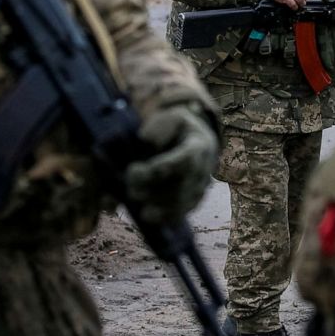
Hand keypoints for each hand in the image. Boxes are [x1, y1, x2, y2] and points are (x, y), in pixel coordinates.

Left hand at [125, 104, 217, 223]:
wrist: (195, 139)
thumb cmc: (177, 128)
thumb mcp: (170, 117)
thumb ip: (160, 127)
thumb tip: (147, 141)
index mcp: (199, 145)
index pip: (183, 162)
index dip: (157, 170)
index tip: (133, 170)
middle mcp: (204, 168)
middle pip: (180, 187)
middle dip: (152, 191)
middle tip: (131, 188)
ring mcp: (201, 186)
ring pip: (181, 204)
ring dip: (156, 207)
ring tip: (137, 202)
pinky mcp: (195, 200)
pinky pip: (183, 213)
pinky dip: (164, 218)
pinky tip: (148, 216)